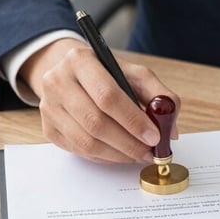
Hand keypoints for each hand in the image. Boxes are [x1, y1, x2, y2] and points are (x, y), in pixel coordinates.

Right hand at [21, 38, 179, 162]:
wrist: (68, 74)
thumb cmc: (105, 74)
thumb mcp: (133, 73)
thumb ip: (157, 94)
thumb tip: (170, 129)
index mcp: (80, 60)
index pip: (107, 96)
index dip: (133, 120)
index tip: (154, 136)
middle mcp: (57, 82)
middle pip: (95, 122)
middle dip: (129, 143)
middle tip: (150, 152)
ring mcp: (49, 108)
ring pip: (87, 142)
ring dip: (119, 154)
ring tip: (139, 155)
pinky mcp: (49, 130)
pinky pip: (80, 151)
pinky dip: (106, 157)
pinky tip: (121, 154)